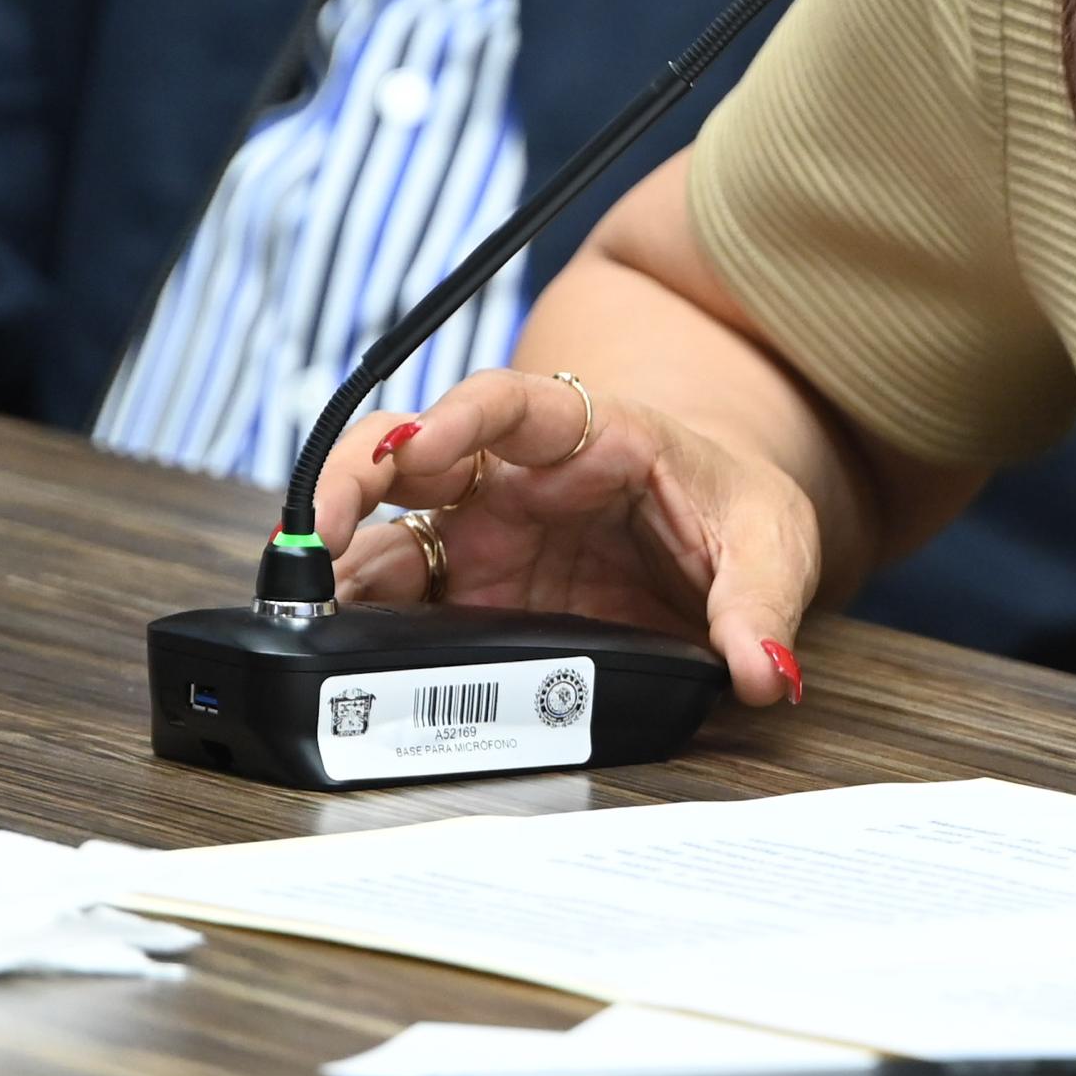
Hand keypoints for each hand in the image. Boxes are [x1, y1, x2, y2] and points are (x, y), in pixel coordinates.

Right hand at [311, 365, 817, 708]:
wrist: (722, 541)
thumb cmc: (734, 510)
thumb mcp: (770, 544)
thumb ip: (762, 604)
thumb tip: (766, 672)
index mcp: (590, 436)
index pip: (510, 403)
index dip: (459, 417)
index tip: (419, 444)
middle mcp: (516, 481)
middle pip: (409, 454)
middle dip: (353, 477)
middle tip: (319, 525)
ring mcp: (481, 541)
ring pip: (385, 536)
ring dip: (339, 567)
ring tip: (304, 609)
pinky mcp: (468, 599)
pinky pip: (397, 606)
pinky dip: (356, 627)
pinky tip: (329, 654)